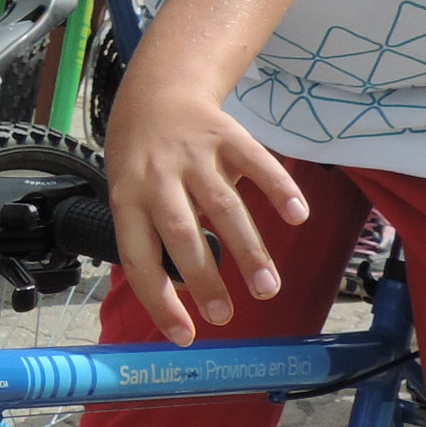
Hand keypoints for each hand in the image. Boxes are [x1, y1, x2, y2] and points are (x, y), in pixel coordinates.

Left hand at [100, 70, 307, 344]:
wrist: (158, 90)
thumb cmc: (142, 159)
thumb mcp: (130, 194)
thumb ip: (153, 237)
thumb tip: (179, 298)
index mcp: (127, 199)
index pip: (138, 257)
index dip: (158, 300)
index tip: (184, 335)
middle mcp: (157, 178)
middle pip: (181, 233)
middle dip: (204, 279)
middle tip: (225, 316)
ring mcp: (193, 155)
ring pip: (223, 206)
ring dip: (247, 250)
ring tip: (267, 288)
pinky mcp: (226, 134)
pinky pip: (256, 163)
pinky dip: (278, 189)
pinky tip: (298, 217)